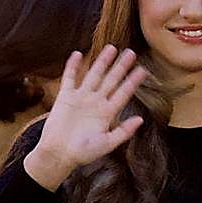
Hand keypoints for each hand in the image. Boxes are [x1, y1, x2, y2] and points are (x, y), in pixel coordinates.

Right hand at [24, 45, 147, 190]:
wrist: (58, 154)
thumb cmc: (82, 153)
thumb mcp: (106, 144)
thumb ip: (123, 132)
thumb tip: (140, 120)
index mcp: (107, 113)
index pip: (123, 93)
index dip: (133, 81)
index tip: (143, 70)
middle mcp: (96, 103)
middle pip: (111, 80)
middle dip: (121, 67)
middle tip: (131, 53)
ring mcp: (81, 98)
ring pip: (94, 75)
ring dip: (102, 62)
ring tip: (112, 48)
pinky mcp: (65, 97)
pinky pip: (70, 78)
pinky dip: (73, 66)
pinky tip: (78, 54)